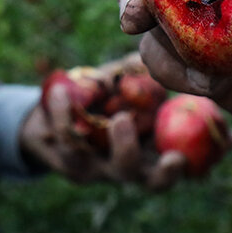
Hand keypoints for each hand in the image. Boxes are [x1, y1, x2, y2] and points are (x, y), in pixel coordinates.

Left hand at [18, 54, 190, 190]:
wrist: (63, 116)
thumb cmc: (106, 98)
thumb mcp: (123, 86)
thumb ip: (136, 74)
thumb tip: (145, 59)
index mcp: (145, 154)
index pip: (163, 173)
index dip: (171, 171)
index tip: (176, 158)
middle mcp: (121, 168)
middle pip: (127, 171)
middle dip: (126, 148)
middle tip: (122, 119)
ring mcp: (90, 168)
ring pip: (79, 156)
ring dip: (69, 122)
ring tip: (62, 91)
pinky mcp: (62, 161)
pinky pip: (56, 139)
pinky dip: (55, 112)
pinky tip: (57, 90)